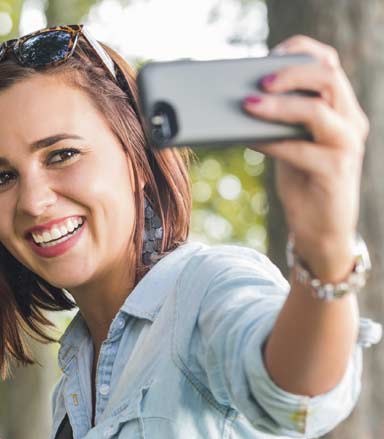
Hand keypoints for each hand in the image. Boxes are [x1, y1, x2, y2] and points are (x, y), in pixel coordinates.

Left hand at [243, 35, 368, 280]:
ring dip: (279, 105)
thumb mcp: (292, 143)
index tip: (271, 53)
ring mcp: (346, 146)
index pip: (330, 64)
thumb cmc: (304, 182)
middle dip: (289, 74)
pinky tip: (250, 140)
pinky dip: (272, 142)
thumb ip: (281, 121)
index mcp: (342, 108)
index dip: (302, 53)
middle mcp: (350, 122)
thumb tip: (242, 99)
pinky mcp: (335, 171)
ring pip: (317, 110)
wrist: (322, 230)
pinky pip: (301, 149)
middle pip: (328, 78)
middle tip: (257, 81)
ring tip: (247, 105)